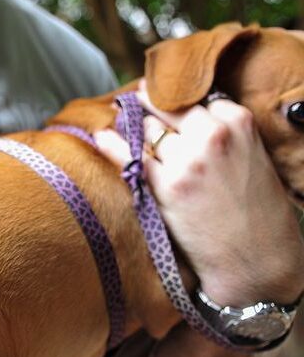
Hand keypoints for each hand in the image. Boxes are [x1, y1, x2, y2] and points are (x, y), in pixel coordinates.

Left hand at [95, 84, 303, 305]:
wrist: (256, 257)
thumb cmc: (255, 209)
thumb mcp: (250, 156)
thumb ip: (222, 133)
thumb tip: (183, 117)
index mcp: (238, 121)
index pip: (195, 100)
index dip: (177, 106)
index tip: (161, 101)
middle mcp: (212, 136)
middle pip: (167, 109)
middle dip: (150, 106)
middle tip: (134, 101)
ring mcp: (187, 161)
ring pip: (149, 130)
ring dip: (134, 126)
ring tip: (121, 120)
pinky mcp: (166, 187)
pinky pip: (131, 158)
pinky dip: (113, 145)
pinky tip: (102, 136)